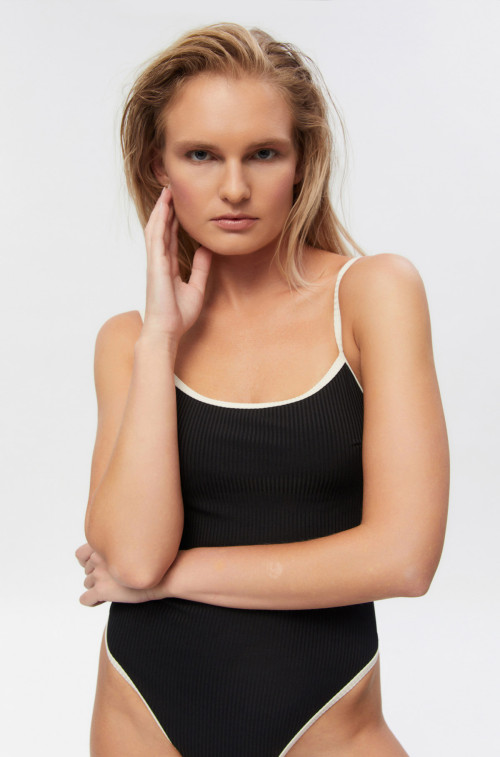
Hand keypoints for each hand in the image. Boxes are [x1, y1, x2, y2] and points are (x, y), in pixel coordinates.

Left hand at [75, 543, 150, 606]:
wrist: (165, 574)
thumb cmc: (156, 560)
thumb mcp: (135, 545)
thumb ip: (119, 548)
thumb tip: (115, 554)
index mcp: (105, 544)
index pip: (81, 555)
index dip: (89, 562)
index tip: (100, 567)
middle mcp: (99, 557)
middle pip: (86, 571)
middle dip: (97, 576)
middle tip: (113, 581)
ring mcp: (99, 573)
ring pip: (87, 584)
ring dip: (97, 588)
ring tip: (112, 591)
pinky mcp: (102, 590)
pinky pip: (86, 599)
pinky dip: (91, 601)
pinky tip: (102, 601)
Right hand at [143, 186, 211, 342]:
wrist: (167, 331)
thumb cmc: (178, 315)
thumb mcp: (196, 288)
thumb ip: (200, 268)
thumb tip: (206, 250)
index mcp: (168, 267)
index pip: (171, 238)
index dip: (174, 221)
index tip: (179, 206)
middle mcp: (160, 261)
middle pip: (162, 229)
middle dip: (166, 209)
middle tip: (172, 190)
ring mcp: (155, 262)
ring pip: (156, 229)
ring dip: (161, 210)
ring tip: (167, 192)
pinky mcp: (155, 265)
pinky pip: (156, 238)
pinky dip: (159, 221)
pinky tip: (163, 208)